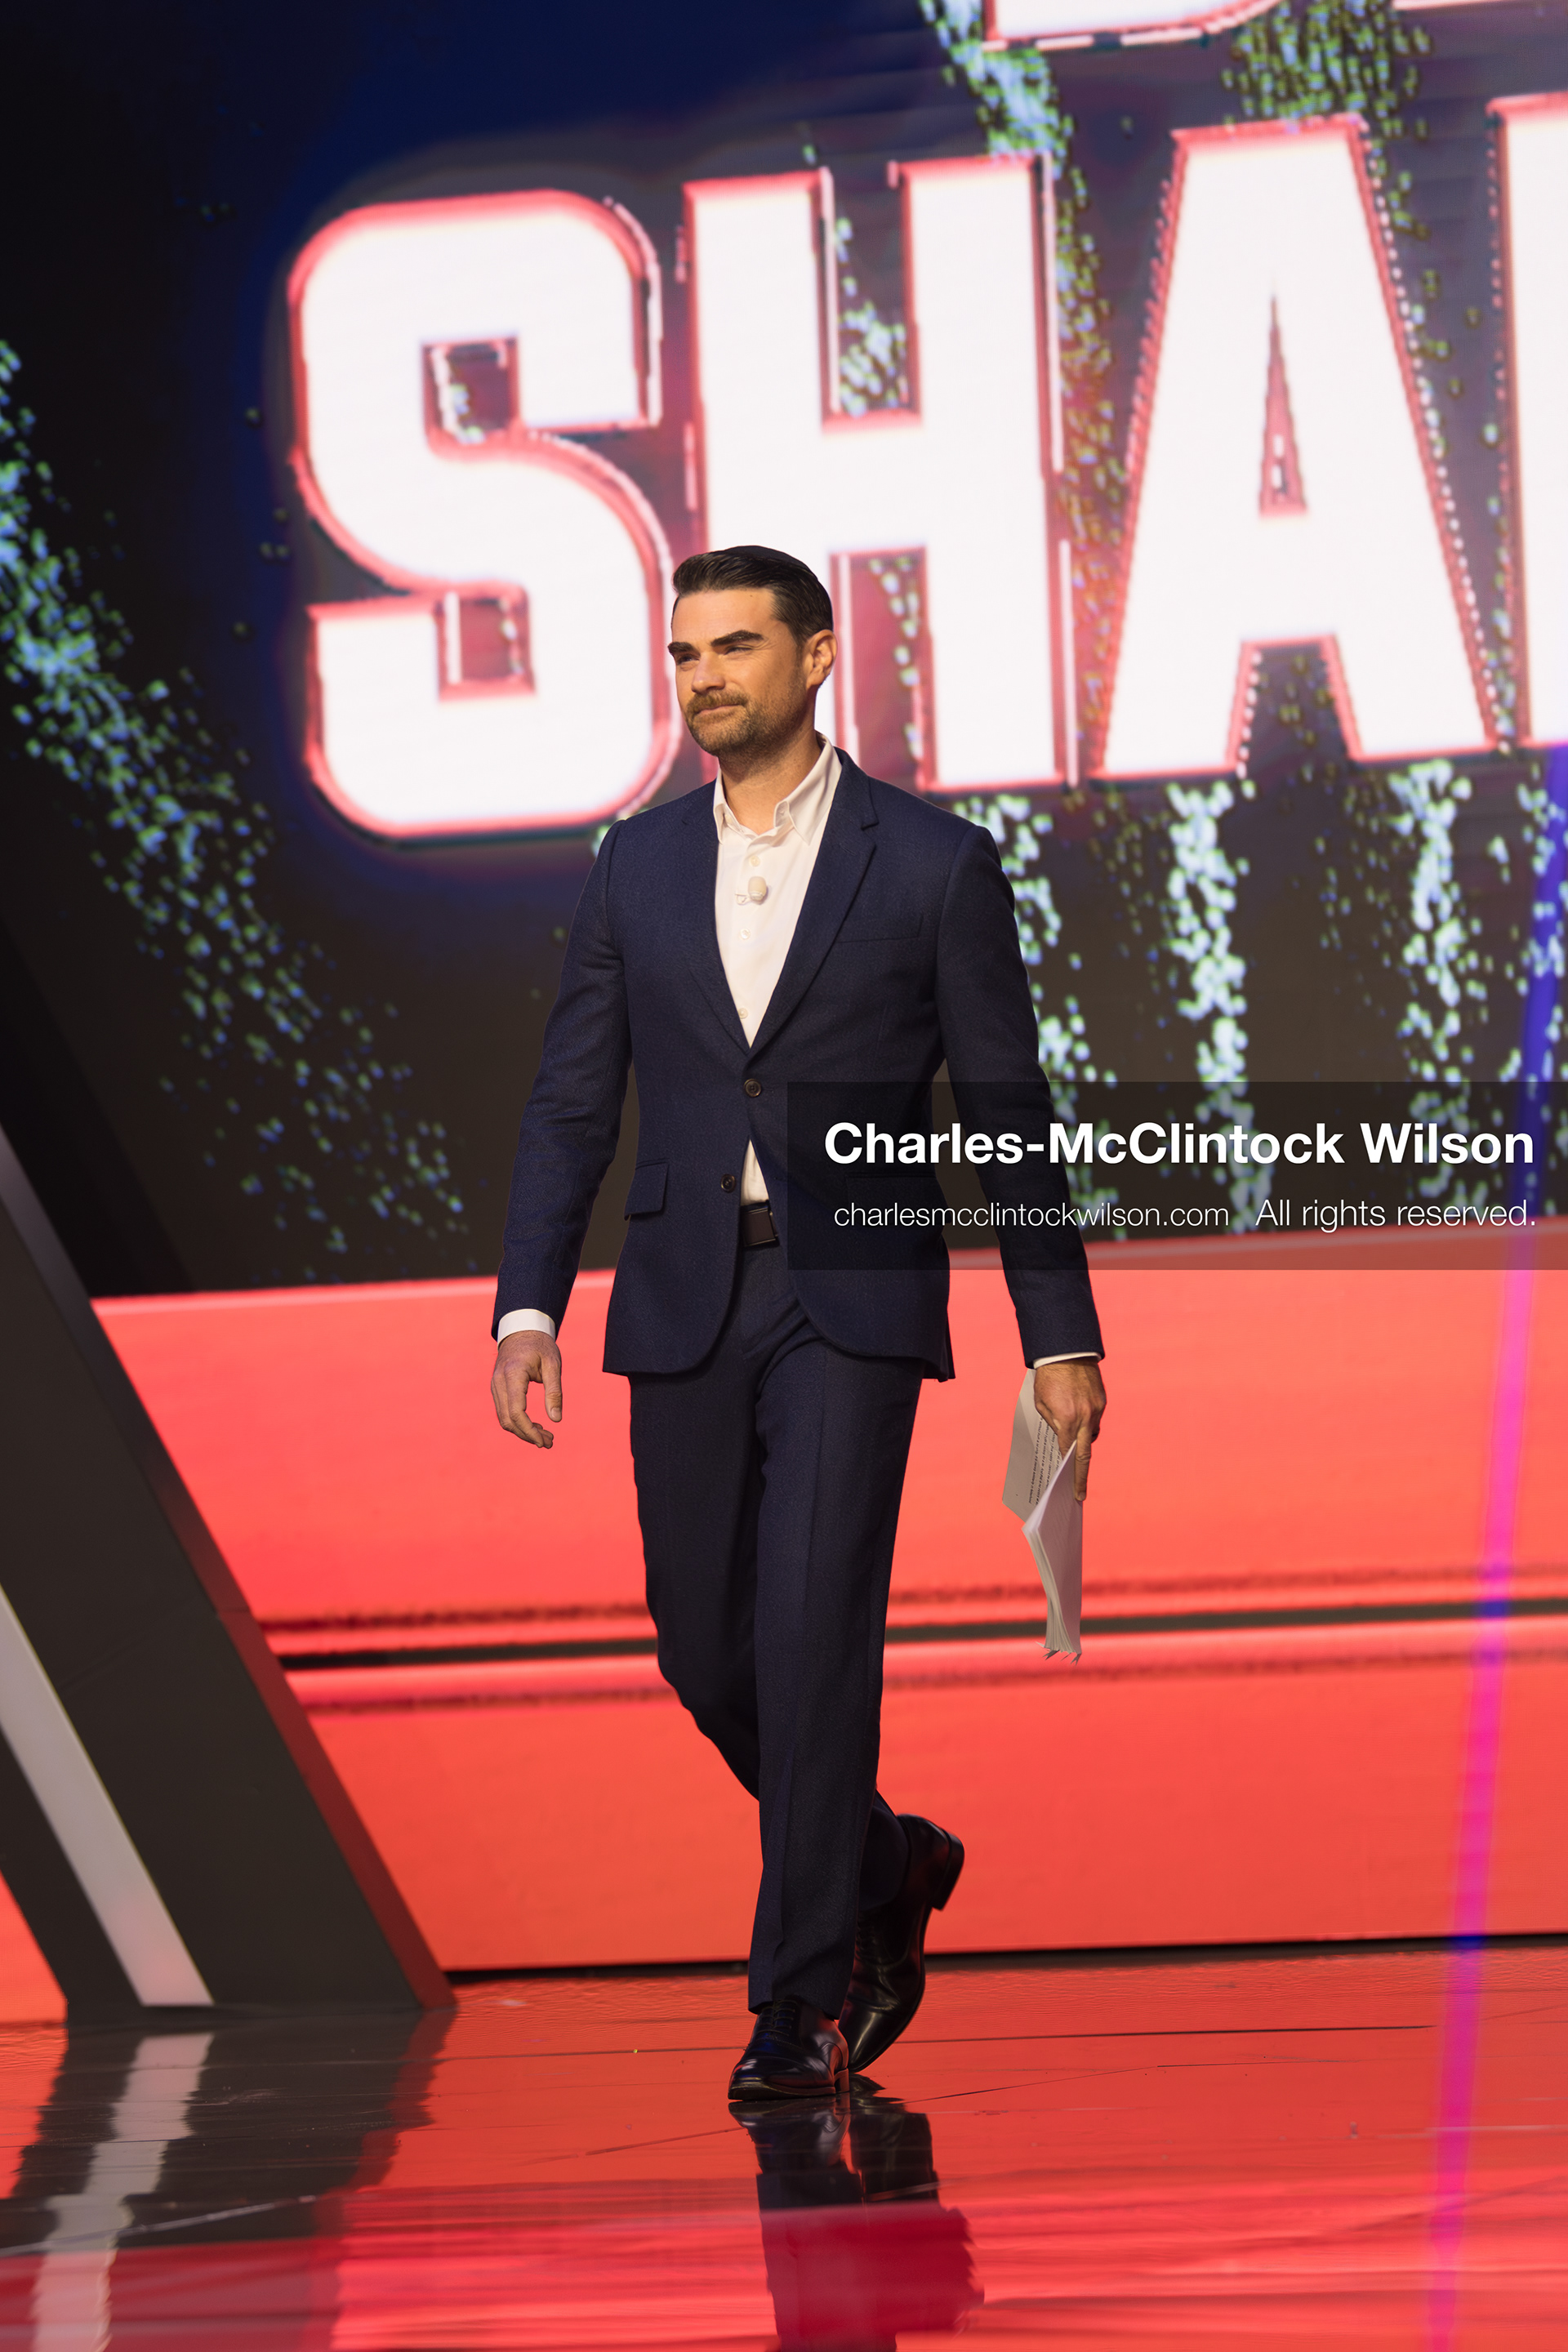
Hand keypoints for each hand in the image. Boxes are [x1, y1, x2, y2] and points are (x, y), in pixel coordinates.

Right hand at [491, 1331, 563, 1449]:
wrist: (521, 1330)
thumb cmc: (540, 1345)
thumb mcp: (553, 1363)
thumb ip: (554, 1391)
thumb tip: (556, 1419)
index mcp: (513, 1374)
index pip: (516, 1412)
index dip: (529, 1430)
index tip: (545, 1441)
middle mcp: (499, 1382)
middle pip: (507, 1420)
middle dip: (527, 1435)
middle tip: (549, 1442)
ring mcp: (495, 1386)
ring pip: (504, 1419)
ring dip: (523, 1431)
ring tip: (545, 1436)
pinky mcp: (497, 1389)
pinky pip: (504, 1412)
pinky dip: (518, 1423)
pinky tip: (535, 1426)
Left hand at [1033, 1358, 1105, 1502]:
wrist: (1066, 1351)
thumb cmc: (1048, 1377)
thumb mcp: (1041, 1404)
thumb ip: (1053, 1424)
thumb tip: (1062, 1439)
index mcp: (1067, 1419)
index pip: (1069, 1454)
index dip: (1071, 1474)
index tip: (1073, 1491)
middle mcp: (1086, 1417)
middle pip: (1085, 1454)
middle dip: (1081, 1476)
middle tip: (1080, 1493)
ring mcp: (1097, 1409)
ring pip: (1091, 1434)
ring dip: (1082, 1438)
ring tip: (1071, 1433)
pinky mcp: (1102, 1401)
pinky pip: (1095, 1419)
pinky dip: (1087, 1421)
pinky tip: (1077, 1414)